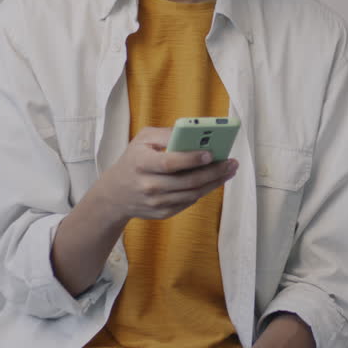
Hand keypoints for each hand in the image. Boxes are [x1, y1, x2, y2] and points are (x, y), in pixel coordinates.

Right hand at [96, 126, 236, 221]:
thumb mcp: (142, 139)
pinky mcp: (162, 213)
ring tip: (229, 170)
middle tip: (232, 162)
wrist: (115, 193)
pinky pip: (189, 202)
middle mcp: (148, 185)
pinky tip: (215, 181)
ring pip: (192, 193)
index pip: (169, 163)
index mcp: (141, 163)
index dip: (191, 159)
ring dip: (214, 182)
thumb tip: (195, 134)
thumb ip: (166, 134)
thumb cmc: (134, 159)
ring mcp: (155, 202)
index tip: (211, 153)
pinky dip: (204, 191)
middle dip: (213, 171)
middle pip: (187, 181)